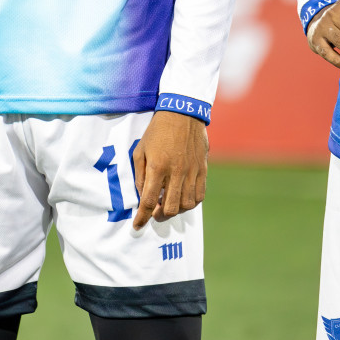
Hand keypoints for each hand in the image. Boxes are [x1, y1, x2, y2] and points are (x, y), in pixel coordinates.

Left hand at [132, 111, 207, 228]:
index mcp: (158, 167)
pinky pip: (199, 196)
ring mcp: (192, 172)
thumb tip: (143, 195)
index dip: (142, 217)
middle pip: (170, 208)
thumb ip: (140, 175)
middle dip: (160, 216)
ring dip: (176, 210)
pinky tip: (183, 199)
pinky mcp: (202, 170)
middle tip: (155, 212)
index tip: (137, 225)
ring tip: (169, 204)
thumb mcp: (140, 149)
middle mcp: (176, 172)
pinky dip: (190, 203)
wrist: (182, 113)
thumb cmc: (157, 131)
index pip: (149, 201)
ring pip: (186, 205)